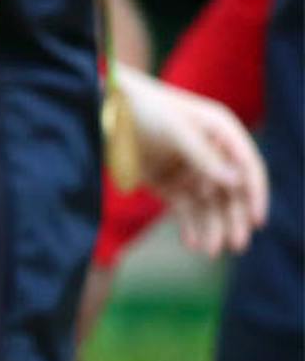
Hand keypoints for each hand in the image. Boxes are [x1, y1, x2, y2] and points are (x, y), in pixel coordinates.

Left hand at [112, 65, 267, 255]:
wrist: (103, 109)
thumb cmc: (143, 108)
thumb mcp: (175, 129)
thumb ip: (203, 155)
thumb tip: (236, 180)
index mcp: (222, 132)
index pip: (248, 166)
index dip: (255, 194)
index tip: (257, 221)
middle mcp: (210, 153)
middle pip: (230, 191)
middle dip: (234, 219)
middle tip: (236, 245)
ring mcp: (189, 169)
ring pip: (209, 204)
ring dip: (213, 227)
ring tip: (210, 251)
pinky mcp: (167, 182)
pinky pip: (185, 208)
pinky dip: (190, 226)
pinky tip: (192, 243)